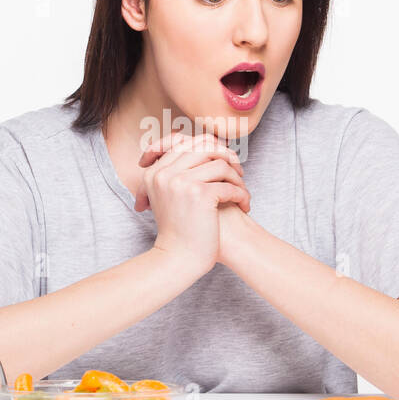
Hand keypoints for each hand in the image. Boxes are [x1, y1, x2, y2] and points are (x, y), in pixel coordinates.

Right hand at [135, 131, 250, 275]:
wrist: (179, 259)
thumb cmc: (179, 229)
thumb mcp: (169, 196)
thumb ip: (178, 171)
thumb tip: (205, 145)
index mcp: (154, 173)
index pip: (182, 140)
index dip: (207, 145)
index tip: (222, 160)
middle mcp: (164, 174)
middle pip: (203, 145)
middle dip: (226, 156)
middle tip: (238, 172)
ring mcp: (180, 182)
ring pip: (220, 163)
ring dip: (237, 177)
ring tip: (241, 190)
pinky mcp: (199, 195)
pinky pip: (229, 184)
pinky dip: (241, 194)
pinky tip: (244, 205)